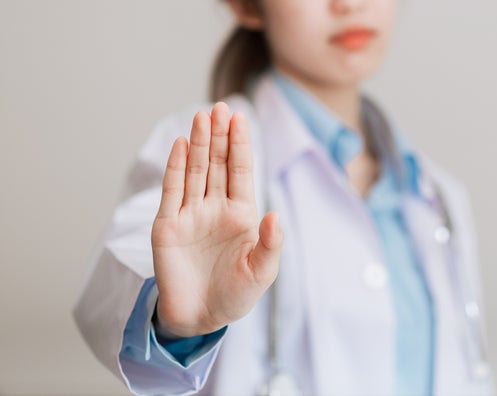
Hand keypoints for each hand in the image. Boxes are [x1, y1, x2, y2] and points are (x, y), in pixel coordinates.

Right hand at [150, 102, 282, 337]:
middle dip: (219, 136)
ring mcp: (190, 214)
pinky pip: (172, 191)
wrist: (201, 317)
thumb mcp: (261, 272)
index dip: (240, 145)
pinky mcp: (167, 225)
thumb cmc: (236, 296)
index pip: (240, 171)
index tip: (240, 117)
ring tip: (202, 116)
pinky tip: (179, 144)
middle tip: (220, 107)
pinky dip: (175, 167)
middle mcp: (216, 208)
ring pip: (195, 171)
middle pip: (217, 164)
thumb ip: (270, 244)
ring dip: (197, 144)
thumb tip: (275, 215)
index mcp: (242, 215)